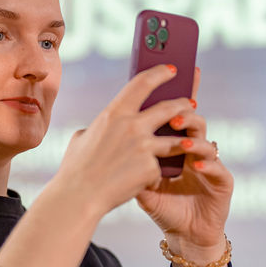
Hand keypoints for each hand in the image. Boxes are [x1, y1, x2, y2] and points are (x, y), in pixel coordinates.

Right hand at [53, 64, 196, 218]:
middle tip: (191, 103)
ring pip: (175, 140)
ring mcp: (144, 147)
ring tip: (191, 140)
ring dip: (185, 139)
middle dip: (183, 104)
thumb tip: (100, 128)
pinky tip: (145, 183)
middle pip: (168, 108)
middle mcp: (132, 125)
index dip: (160, 74)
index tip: (172, 70)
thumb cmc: (74, 169)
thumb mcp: (81, 139)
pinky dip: (153, 176)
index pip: (142, 83)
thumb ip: (98, 129)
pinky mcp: (150, 168)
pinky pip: (158, 169)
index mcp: (114, 113)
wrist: (79, 197)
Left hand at [136, 68, 233, 265]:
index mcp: (174, 143)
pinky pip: (217, 167)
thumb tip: (99, 137)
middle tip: (170, 111)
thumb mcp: (141, 182)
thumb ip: (127, 160)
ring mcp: (210, 163)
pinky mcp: (222, 181)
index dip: (173, 92)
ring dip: (193, 137)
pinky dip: (206, 164)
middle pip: (192, 119)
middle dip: (183, 111)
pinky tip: (195, 164)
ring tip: (180, 141)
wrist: (184, 235)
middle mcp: (194, 148)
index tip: (168, 72)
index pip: (174, 113)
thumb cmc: (164, 206)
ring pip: (206, 140)